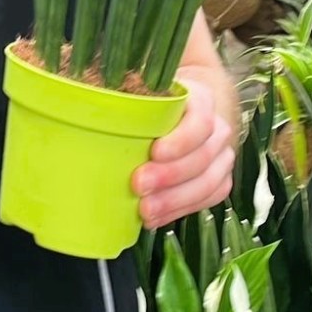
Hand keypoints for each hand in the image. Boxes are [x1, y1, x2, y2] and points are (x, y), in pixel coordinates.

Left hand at [132, 76, 234, 229]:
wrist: (176, 118)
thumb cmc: (153, 106)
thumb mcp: (142, 94)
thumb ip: (126, 100)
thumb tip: (89, 102)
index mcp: (201, 101)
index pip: (201, 121)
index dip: (180, 140)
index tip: (154, 152)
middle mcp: (217, 129)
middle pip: (202, 156)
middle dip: (169, 175)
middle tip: (138, 185)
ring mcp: (221, 157)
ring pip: (208, 183)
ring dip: (174, 199)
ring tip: (145, 209)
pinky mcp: (218, 181)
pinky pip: (206, 200)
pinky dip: (178, 211)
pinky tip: (154, 218)